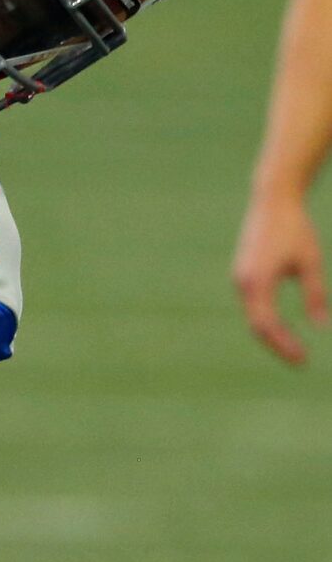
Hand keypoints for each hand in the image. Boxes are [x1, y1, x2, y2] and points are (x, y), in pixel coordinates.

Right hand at [233, 189, 327, 363]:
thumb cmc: (295, 229)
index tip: (302, 360)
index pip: (268, 325)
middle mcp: (243, 284)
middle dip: (278, 345)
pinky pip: (253, 306)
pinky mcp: (244, 274)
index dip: (284, 345)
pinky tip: (282, 327)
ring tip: (292, 347)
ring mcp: (241, 279)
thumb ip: (315, 295)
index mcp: (257, 283)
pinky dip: (267, 320)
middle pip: (257, 326)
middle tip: (299, 360)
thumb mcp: (310, 263)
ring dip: (272, 334)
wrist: (272, 201)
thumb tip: (322, 326)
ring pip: (254, 317)